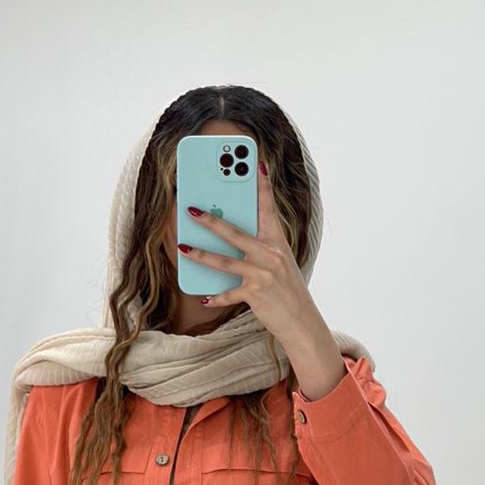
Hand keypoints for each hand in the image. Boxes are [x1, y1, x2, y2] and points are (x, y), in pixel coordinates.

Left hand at [177, 160, 318, 344]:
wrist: (302, 321)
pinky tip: (203, 298)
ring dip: (200, 254)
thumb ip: (260, 247)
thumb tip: (231, 237)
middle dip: (211, 220)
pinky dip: (215, 297)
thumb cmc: (288, 290)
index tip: (256, 163)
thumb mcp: (279, 263)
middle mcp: (271, 254)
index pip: (268, 208)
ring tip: (182, 247)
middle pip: (235, 232)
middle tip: (191, 210)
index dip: (262, 185)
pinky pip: (228, 293)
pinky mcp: (255, 293)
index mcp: (277, 242)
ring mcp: (263, 274)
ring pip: (224, 261)